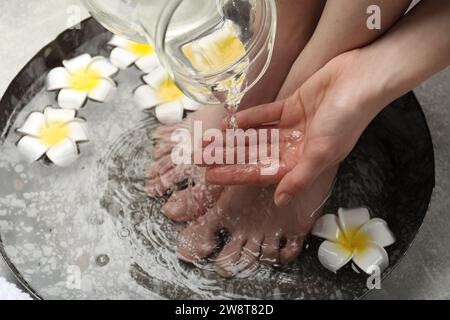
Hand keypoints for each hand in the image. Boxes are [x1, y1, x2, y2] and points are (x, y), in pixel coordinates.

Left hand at [205, 50, 385, 206]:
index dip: (235, 175)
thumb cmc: (346, 119)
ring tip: (210, 140)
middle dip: (228, 157)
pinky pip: (266, 114)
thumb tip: (279, 200)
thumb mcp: (322, 153)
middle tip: (201, 157)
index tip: (211, 176)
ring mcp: (293, 126)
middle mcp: (296, 146)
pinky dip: (250, 118)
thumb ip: (299, 177)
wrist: (361, 80)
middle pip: (254, 154)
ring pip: (256, 136)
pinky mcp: (293, 105)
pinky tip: (233, 122)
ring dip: (235, 138)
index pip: (261, 172)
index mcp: (302, 162)